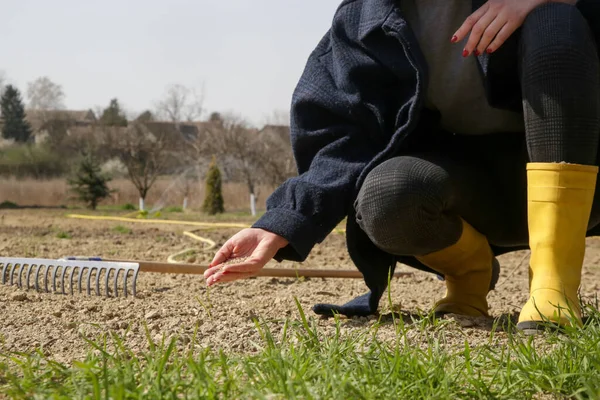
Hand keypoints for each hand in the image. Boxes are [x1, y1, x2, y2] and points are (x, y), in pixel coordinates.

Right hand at [203, 228, 288, 286]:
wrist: (264, 232)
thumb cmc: (248, 237)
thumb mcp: (231, 244)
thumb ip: (222, 254)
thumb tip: (211, 265)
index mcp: (235, 263)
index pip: (223, 270)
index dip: (214, 273)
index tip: (205, 276)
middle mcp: (242, 268)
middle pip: (229, 275)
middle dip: (218, 278)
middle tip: (208, 281)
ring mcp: (250, 267)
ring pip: (236, 274)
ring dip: (225, 276)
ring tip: (215, 277)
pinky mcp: (257, 264)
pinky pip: (245, 267)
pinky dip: (235, 268)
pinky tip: (226, 268)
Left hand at [452, 0, 576, 55]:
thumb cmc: (517, 0)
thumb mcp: (501, 2)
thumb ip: (490, 13)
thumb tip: (477, 33)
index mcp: (490, 3)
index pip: (472, 19)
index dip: (461, 30)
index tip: (454, 40)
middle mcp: (496, 8)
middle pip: (478, 28)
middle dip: (470, 42)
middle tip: (465, 53)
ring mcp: (506, 13)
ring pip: (488, 32)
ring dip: (481, 45)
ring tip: (477, 53)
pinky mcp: (516, 19)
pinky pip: (502, 34)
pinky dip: (495, 44)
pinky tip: (490, 50)